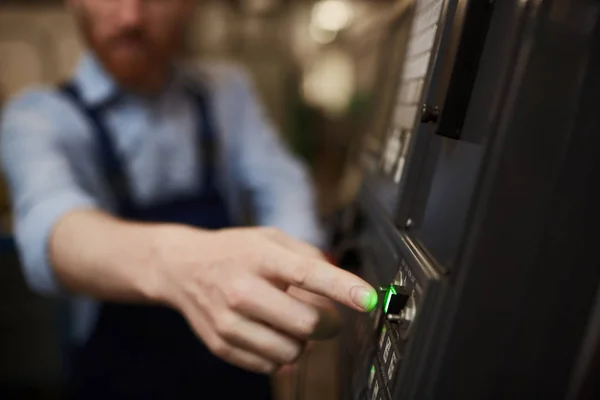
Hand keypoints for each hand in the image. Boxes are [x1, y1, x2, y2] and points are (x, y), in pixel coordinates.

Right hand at [151, 226, 375, 373]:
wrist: (182, 267)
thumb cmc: (234, 251)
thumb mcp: (270, 238)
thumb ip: (308, 256)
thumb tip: (342, 280)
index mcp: (259, 257)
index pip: (308, 274)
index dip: (343, 289)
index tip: (369, 299)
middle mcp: (241, 289)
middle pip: (305, 323)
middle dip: (329, 325)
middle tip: (328, 318)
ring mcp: (228, 321)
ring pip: (291, 351)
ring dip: (304, 342)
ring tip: (291, 323)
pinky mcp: (221, 345)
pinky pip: (270, 365)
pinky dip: (282, 354)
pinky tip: (272, 333)